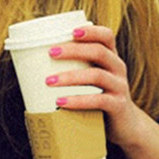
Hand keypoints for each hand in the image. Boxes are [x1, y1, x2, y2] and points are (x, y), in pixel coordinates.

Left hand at [45, 25, 144, 147]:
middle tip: (50, 53)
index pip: (106, 36)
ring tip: (49, 81)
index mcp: (111, 58)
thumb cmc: (100, 99)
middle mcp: (118, 68)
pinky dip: (78, 100)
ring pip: (96, 76)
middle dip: (73, 50)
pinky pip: (99, 100)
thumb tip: (33, 68)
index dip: (91, 31)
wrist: (125, 126)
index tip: (71, 32)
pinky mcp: (117, 106)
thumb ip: (75, 70)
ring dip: (70, 77)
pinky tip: (61, 102)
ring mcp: (119, 87)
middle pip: (98, 52)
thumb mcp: (92, 81)